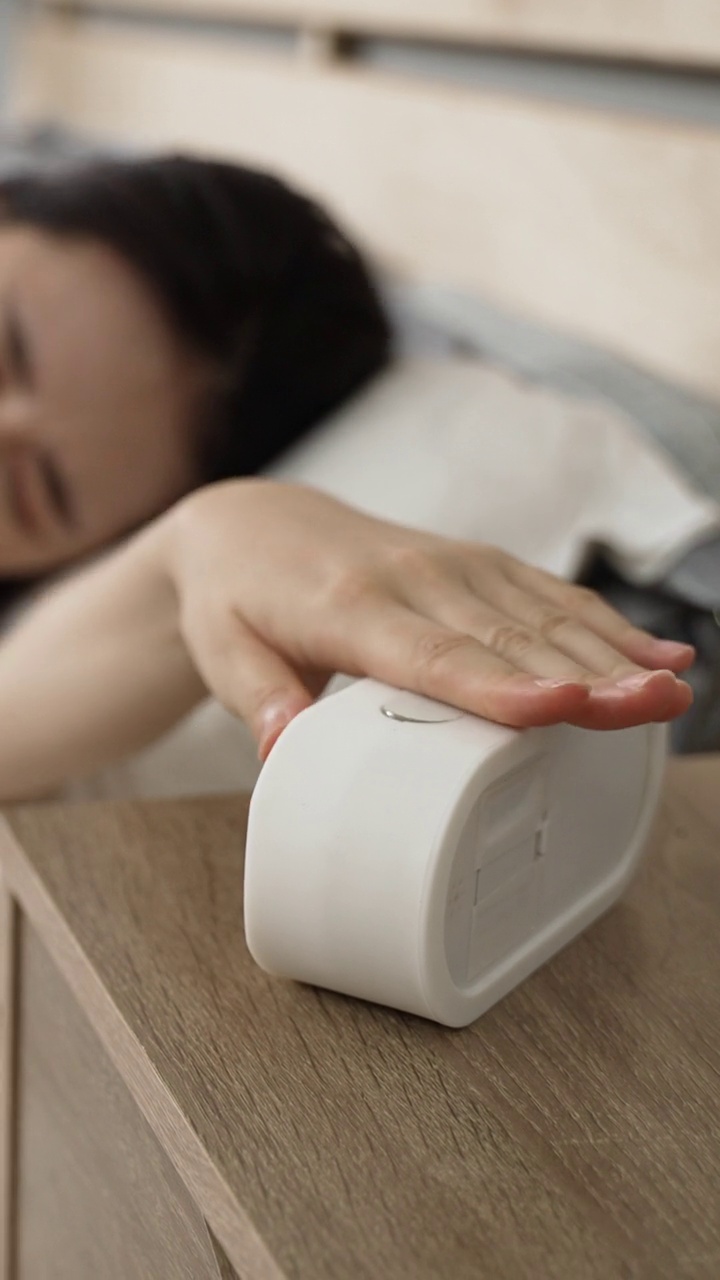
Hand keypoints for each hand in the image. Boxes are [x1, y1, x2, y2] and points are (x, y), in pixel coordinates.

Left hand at [165, 480, 693, 758]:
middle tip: (654, 710)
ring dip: (612, 653)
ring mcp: (452, 564)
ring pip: (543, 615)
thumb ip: (258, 695)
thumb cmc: (237, 596)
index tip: (562, 709)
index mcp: (350, 605)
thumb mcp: (223, 649)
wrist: (250, 522)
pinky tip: (657, 652)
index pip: (435, 655)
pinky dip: (604, 623)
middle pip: (511, 639)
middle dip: (588, 677)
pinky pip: (547, 594)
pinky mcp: (474, 563)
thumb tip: (284, 752)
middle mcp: (414, 577)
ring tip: (673, 689)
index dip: (501, 686)